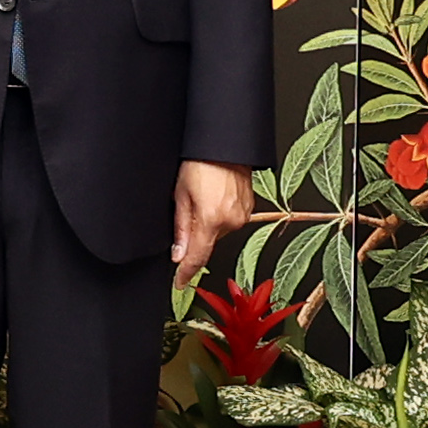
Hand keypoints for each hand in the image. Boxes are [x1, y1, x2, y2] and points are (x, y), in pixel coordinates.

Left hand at [171, 159, 252, 288]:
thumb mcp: (180, 195)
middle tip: (188, 209)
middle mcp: (231, 221)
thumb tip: (178, 254)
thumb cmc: (201, 163)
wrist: (225, 144)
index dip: (186, 273)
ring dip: (208, 223)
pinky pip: (229, 221)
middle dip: (195, 234)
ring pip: (218, 231)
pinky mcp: (249, 209)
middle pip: (207, 242)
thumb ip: (180, 228)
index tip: (179, 283)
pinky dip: (219, 215)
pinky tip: (214, 197)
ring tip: (202, 197)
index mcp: (212, 220)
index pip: (197, 258)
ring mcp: (243, 215)